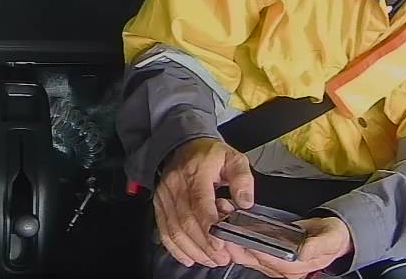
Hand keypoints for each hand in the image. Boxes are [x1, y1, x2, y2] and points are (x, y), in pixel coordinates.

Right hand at [153, 138, 254, 268]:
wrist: (181, 145)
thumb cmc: (209, 155)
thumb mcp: (233, 158)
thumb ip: (242, 179)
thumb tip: (245, 202)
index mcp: (196, 171)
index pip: (199, 203)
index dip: (209, 227)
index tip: (220, 244)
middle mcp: (176, 185)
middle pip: (186, 221)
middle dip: (204, 244)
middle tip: (221, 258)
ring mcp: (165, 196)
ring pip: (174, 229)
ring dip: (192, 249)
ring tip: (210, 260)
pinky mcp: (160, 205)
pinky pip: (164, 230)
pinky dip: (175, 247)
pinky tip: (189, 257)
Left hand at [232, 216, 353, 278]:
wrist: (330, 235)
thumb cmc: (331, 237)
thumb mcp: (331, 239)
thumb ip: (318, 246)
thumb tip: (304, 251)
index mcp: (297, 267)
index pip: (272, 261)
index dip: (256, 250)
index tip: (242, 237)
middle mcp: (281, 268)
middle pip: (252, 258)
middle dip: (235, 242)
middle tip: (222, 225)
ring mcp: (271, 262)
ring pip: (245, 253)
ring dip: (231, 237)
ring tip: (221, 219)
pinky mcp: (265, 255)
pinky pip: (246, 248)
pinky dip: (235, 235)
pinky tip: (227, 221)